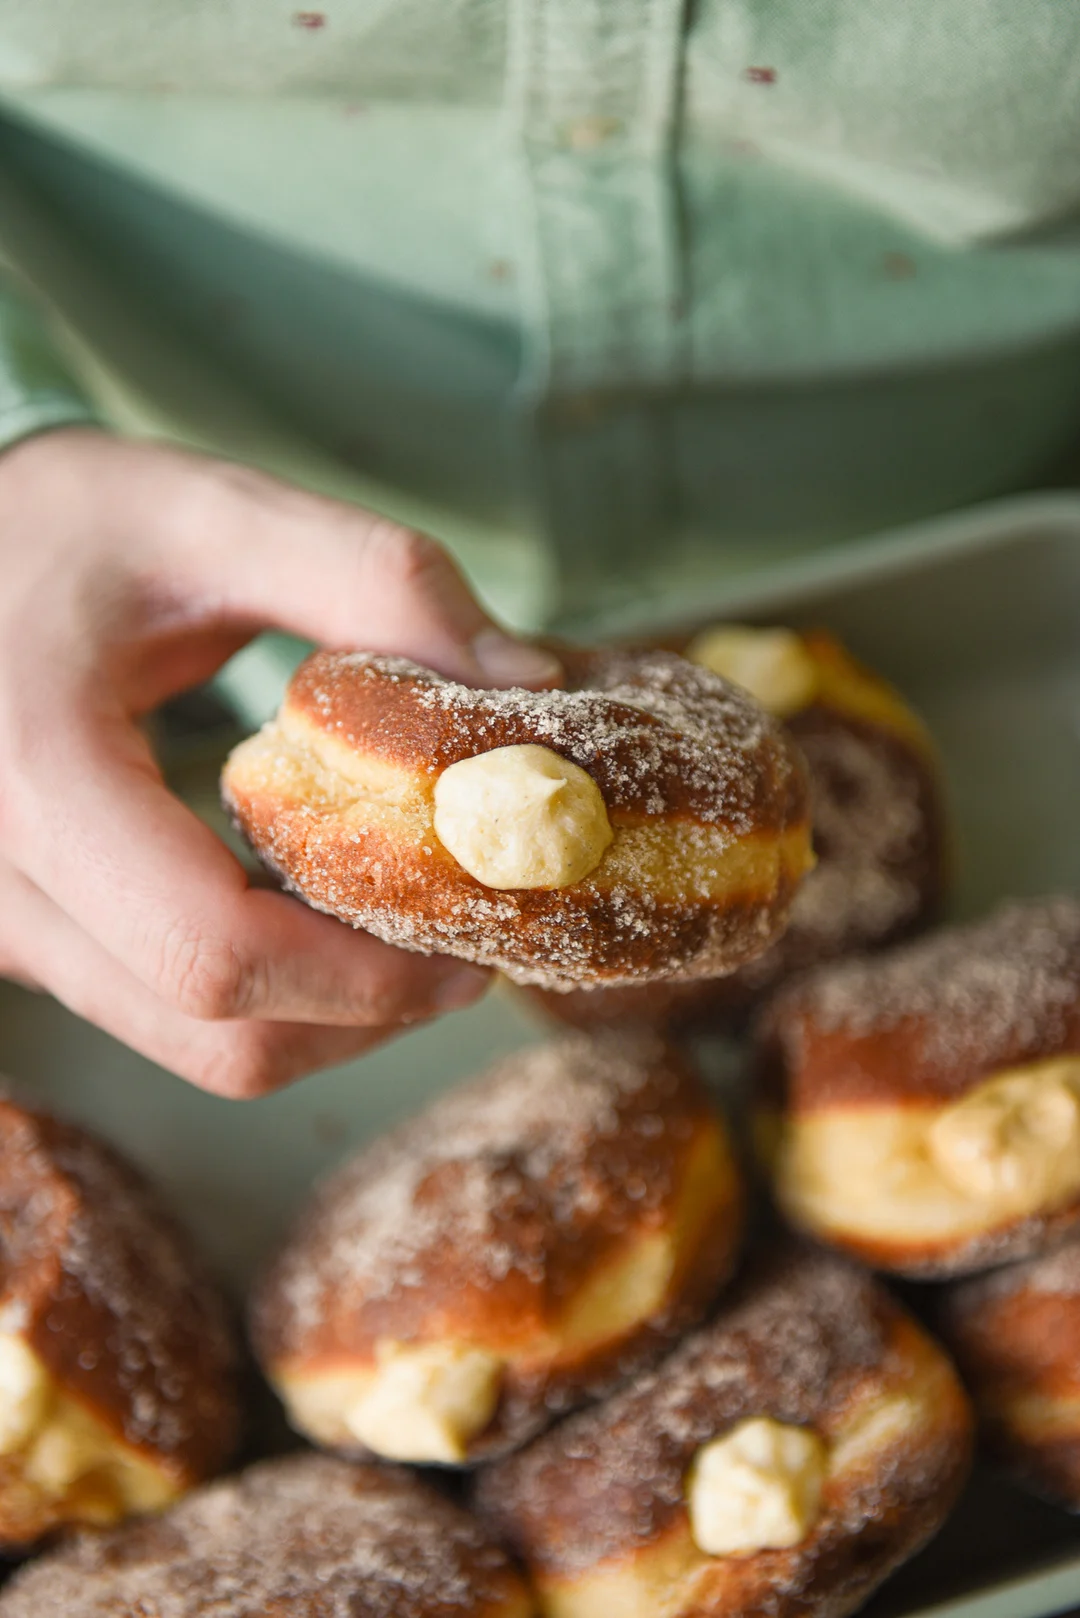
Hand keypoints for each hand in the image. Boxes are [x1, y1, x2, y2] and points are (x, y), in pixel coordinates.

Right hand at [0, 429, 560, 1097]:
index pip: (215, 953)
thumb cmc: (64, 526)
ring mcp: (9, 928)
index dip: (369, 977)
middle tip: (470, 944)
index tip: (473, 942)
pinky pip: (169, 1016)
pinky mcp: (35, 939)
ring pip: (199, 1048)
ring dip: (330, 1013)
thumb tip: (525, 687)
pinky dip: (275, 995)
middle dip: (370, 1011)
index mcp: (35, 777)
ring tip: (414, 924)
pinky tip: (332, 912)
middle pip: (220, 1038)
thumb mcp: (213, 511)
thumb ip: (374, 579)